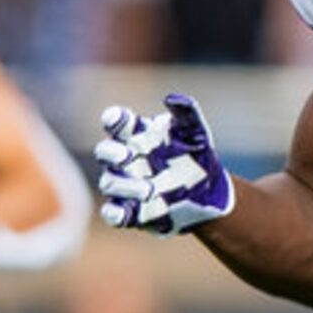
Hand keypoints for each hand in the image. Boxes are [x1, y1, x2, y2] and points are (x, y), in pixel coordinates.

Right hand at [95, 95, 235, 234]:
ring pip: (109, 183)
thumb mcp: (195, 134)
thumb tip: (173, 99)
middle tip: (128, 155)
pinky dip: (114, 214)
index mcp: (136, 134)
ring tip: (150, 190)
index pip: (116, 122)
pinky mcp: (129, 212)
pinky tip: (123, 213)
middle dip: (112, 152)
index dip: (113, 119)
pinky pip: (112, 213)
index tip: (119, 118)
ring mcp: (124, 185)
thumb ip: (187, 114)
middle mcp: (125, 159)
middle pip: (104, 151)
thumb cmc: (195, 155)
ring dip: (126, 186)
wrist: (207, 192)